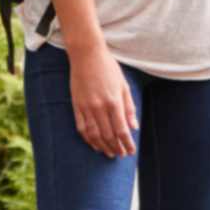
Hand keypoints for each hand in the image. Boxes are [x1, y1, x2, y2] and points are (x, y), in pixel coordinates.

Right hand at [68, 40, 136, 157]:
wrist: (86, 54)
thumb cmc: (108, 68)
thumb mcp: (124, 85)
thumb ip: (129, 107)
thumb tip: (134, 127)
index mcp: (113, 102)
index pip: (122, 130)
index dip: (127, 144)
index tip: (131, 151)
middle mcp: (99, 107)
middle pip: (108, 135)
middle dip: (116, 148)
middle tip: (121, 155)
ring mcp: (86, 107)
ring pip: (94, 135)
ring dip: (103, 147)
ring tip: (109, 153)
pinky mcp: (76, 106)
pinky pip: (82, 128)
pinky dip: (88, 139)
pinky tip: (94, 144)